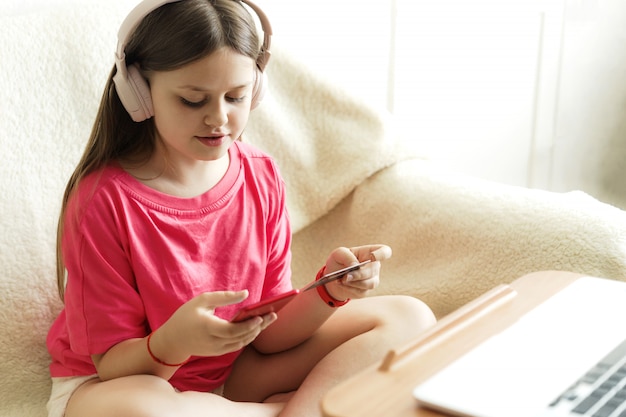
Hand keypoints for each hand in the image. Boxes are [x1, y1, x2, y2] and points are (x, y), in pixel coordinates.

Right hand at [153, 291, 276, 361]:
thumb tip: (246, 293)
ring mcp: (216, 350)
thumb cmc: (186, 316)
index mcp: (208, 328)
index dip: (248, 325)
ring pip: (242, 343)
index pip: (232, 330)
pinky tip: (257, 326)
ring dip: (256, 332)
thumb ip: (224, 297)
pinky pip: (237, 345)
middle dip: (259, 327)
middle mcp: (213, 342)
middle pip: (241, 337)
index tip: (260, 316)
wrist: (173, 341)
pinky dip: (248, 336)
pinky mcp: (219, 353)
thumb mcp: (202, 301)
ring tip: (269, 319)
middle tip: (273, 315)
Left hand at [322, 244, 391, 301]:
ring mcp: (371, 280)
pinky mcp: (365, 291)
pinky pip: (360, 291)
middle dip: (359, 274)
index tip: (372, 256)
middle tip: (346, 276)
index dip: (382, 254)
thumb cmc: (338, 261)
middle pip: (373, 271)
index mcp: (370, 253)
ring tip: (341, 280)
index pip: (385, 252)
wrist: (332, 277)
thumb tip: (355, 265)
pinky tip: (340, 284)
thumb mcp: (338, 254)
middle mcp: (374, 266)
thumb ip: (346, 256)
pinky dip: (348, 288)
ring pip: (370, 284)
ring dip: (354, 283)